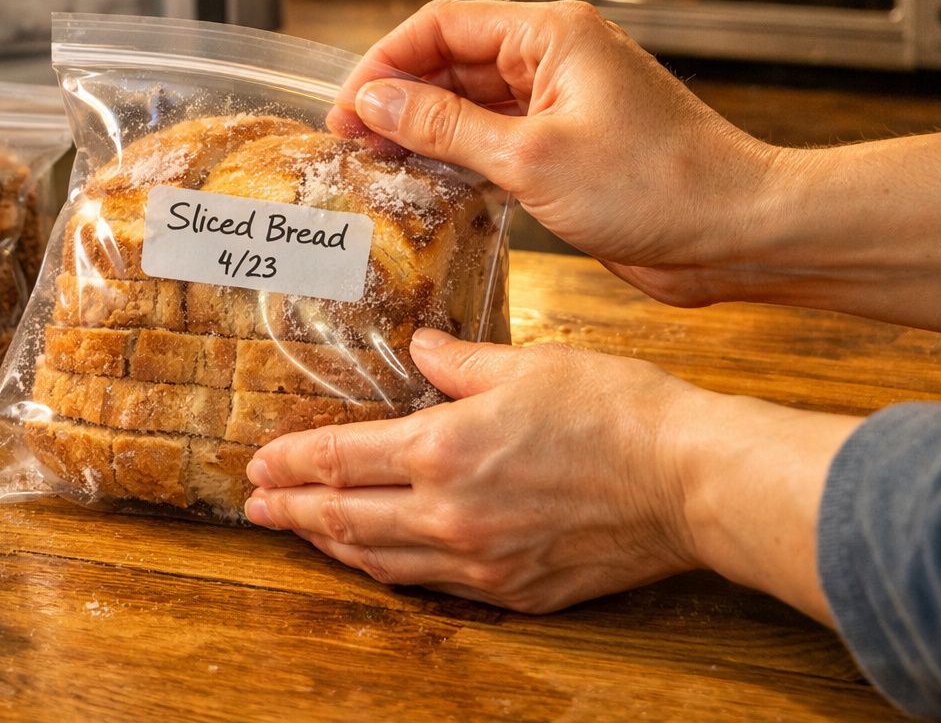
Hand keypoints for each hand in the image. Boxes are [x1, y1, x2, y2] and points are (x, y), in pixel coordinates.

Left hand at [244, 331, 702, 612]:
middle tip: (256, 509)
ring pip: (380, 561)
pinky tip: (378, 562)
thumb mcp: (524, 364)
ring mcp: (480, 561)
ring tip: (303, 535)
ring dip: (332, 548)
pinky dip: (390, 572)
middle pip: (344, 519)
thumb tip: (422, 348)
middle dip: (292, 513)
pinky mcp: (514, 591)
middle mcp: (448, 514)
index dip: (290, 465)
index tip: (258, 466)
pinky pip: (431, 586)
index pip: (338, 461)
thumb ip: (458, 363)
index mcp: (442, 450)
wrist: (685, 479)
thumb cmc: (611, 411)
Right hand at [329, 0, 785, 307]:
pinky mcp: (568, 148)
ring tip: (376, 165)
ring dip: (423, 131)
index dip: (384, 62)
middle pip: (451, 61)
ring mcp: (562, 104)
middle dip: (396, 98)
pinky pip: (495, 140)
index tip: (345, 108)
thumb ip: (444, 126)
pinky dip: (457, 159)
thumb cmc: (659, 186)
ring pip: (470, 104)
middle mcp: (554, 59)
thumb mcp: (530, 158)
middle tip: (349, 144)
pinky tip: (425, 186)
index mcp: (551, 35)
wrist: (739, 233)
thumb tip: (375, 101)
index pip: (442, 25)